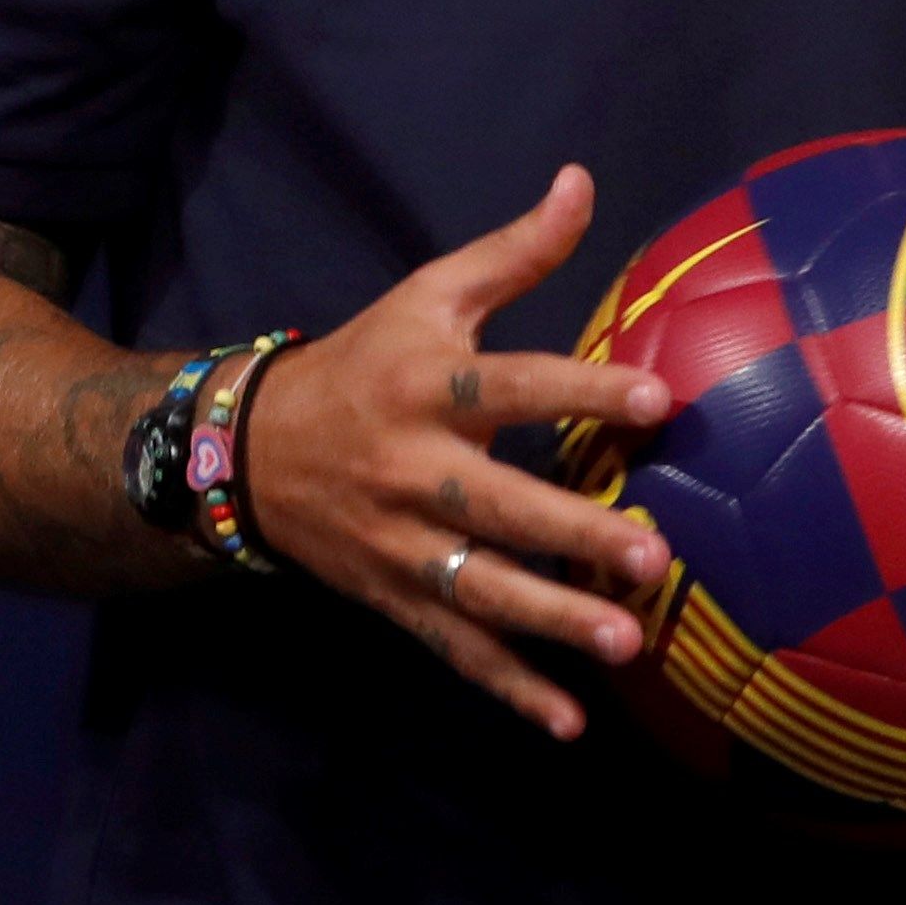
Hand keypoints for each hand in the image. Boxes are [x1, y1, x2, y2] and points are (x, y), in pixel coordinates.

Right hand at [235, 163, 675, 738]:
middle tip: (653, 557)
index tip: (661, 398)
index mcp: (427, 389)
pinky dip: (510, 691)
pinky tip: (570, 723)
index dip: (587, 388)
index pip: (515, 386)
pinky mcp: (395, 599)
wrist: (244, 451)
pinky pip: (456, 650)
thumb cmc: (366, 361)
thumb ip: (515, 252)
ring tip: (625, 642)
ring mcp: (401, 548)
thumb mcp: (428, 295)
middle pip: (500, 508)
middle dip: (574, 537)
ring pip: (480, 592)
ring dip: (552, 623)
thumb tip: (583, 181)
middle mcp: (413, 473)